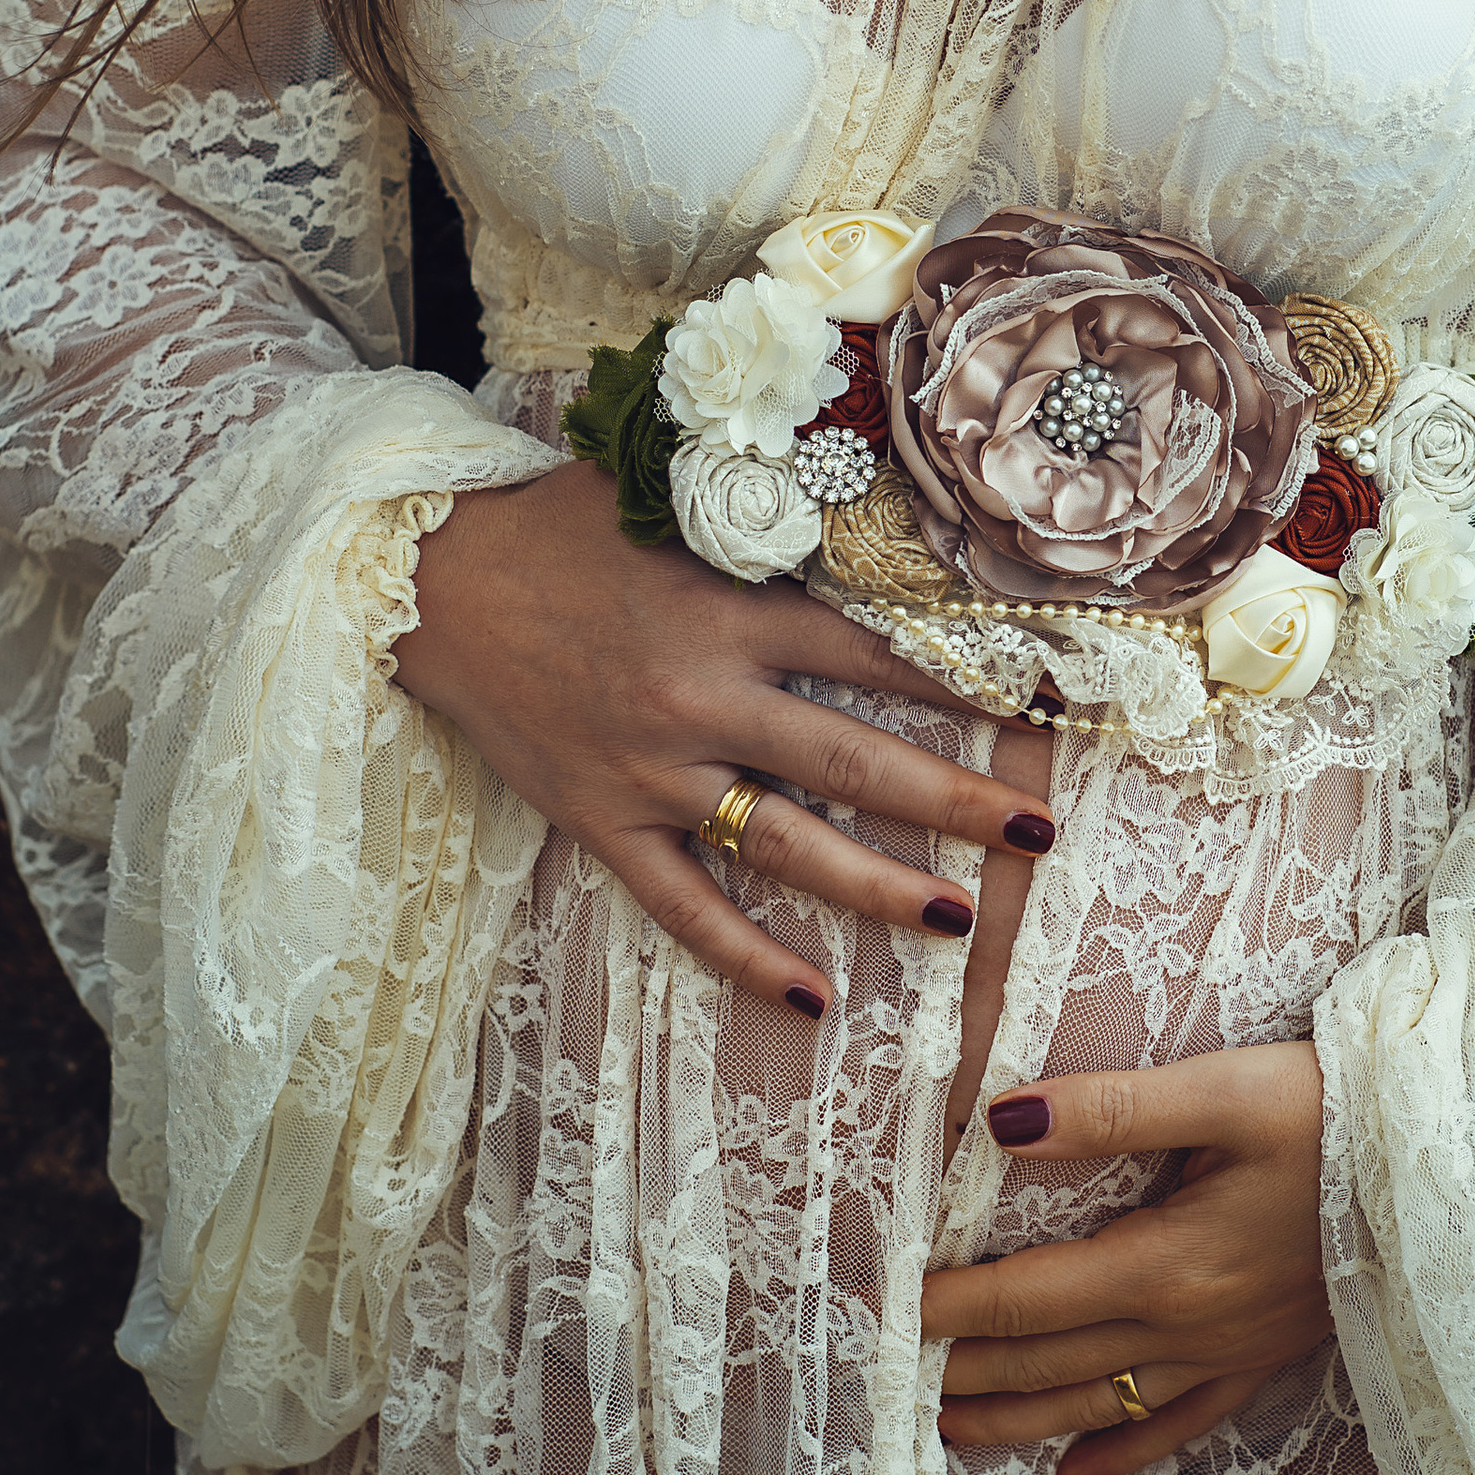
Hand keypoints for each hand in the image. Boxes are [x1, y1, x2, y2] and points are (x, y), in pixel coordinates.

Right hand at [395, 458, 1059, 1015]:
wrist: (434, 584)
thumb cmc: (560, 523)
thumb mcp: (667, 490)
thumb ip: (763, 501)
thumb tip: (864, 476)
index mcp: (732, 610)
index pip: (876, 651)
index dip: (965, 678)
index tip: (1040, 703)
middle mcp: (703, 698)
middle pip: (854, 761)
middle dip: (956, 801)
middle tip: (1037, 831)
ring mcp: (653, 771)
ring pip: (786, 845)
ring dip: (878, 887)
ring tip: (960, 920)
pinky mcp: (602, 823)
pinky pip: (683, 908)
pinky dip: (745, 959)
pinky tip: (813, 999)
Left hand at [923, 1041, 1331, 1474]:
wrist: (1449, 1171)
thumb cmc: (1337, 1115)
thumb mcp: (1224, 1091)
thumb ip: (1110, 1110)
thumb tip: (1001, 1121)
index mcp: (1166, 1265)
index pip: (1026, 1297)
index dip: (948, 1307)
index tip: (884, 1311)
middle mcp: (1188, 1328)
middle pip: (1048, 1363)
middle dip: (963, 1374)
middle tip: (887, 1383)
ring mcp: (1229, 1355)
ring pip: (1099, 1407)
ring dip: (1017, 1421)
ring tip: (945, 1430)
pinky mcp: (1265, 1361)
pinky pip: (1179, 1428)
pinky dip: (1120, 1456)